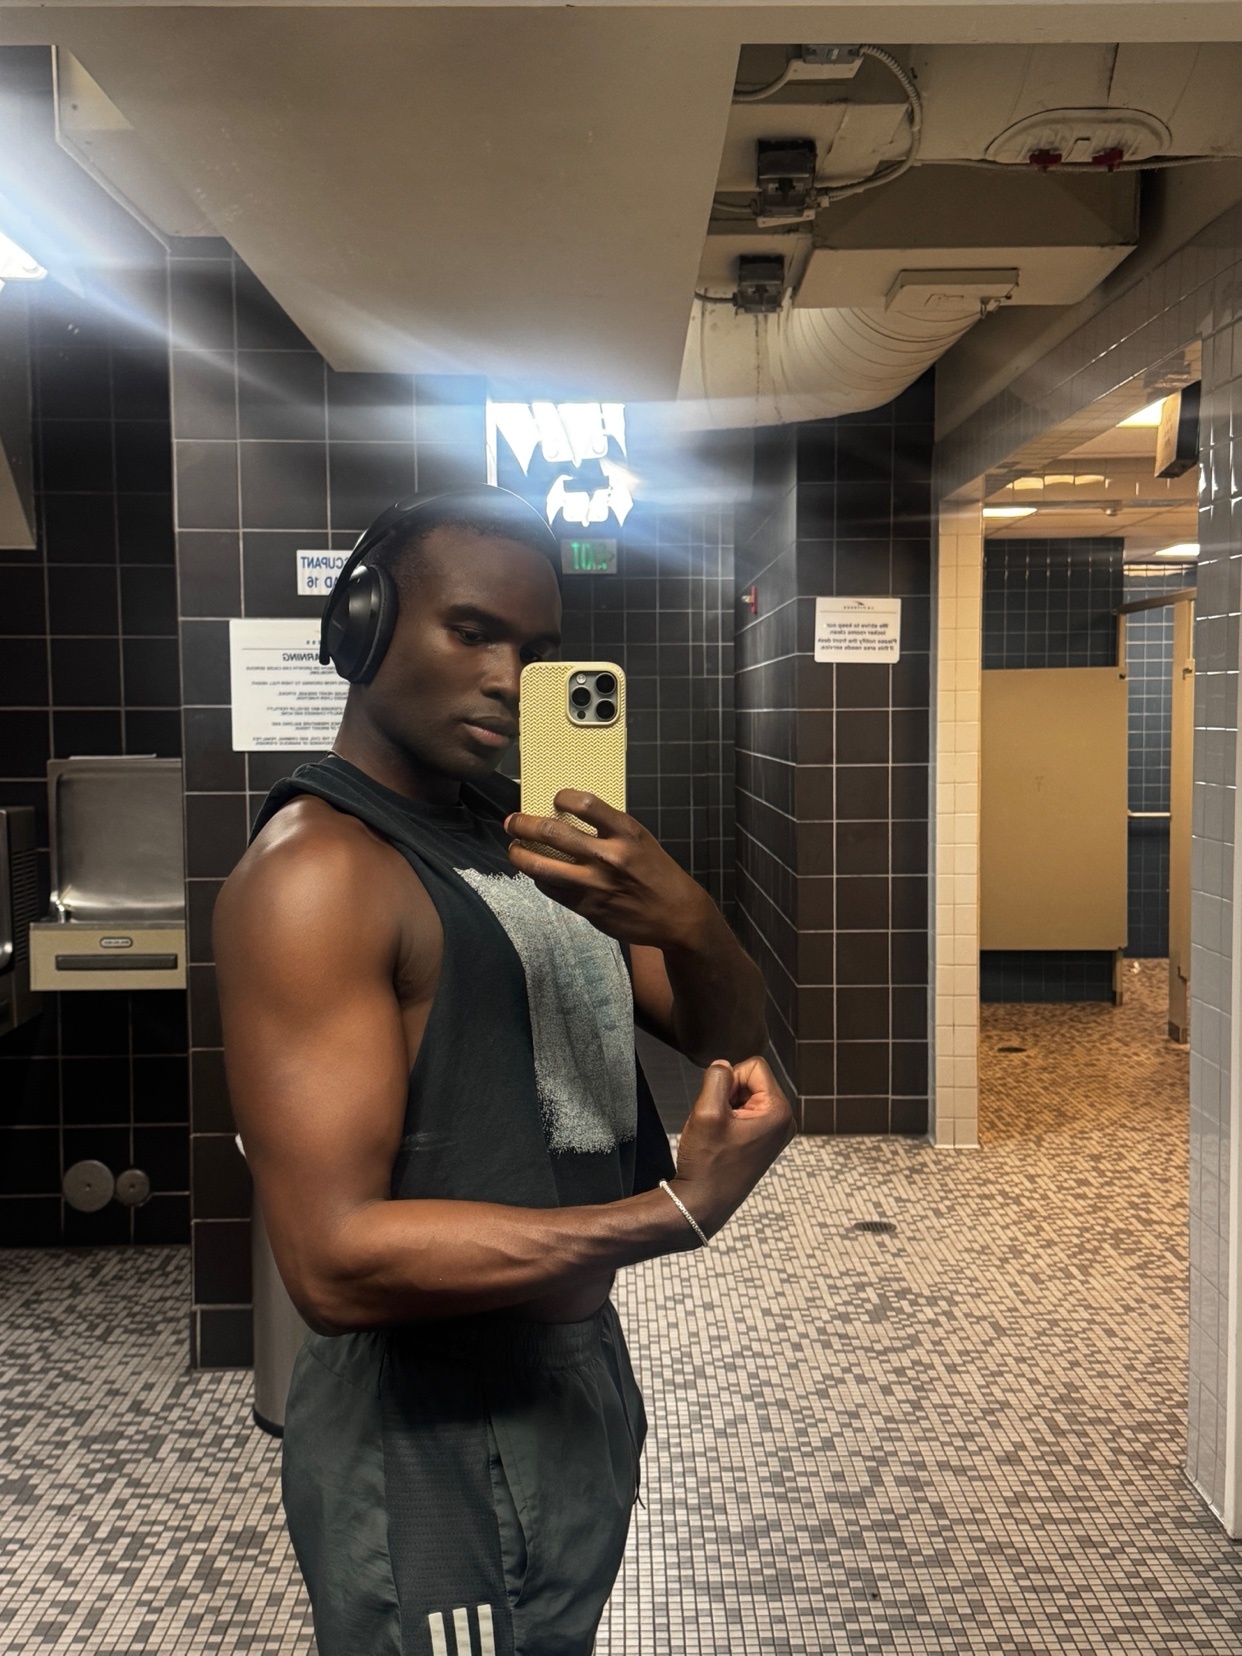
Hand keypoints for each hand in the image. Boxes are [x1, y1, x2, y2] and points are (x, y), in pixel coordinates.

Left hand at [504, 790, 714, 949]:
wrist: (676, 914)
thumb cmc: (657, 872)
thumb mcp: (640, 840)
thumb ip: (608, 829)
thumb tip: (567, 817)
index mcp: (626, 833)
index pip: (584, 804)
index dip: (563, 797)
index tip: (555, 799)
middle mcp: (609, 857)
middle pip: (552, 833)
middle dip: (523, 825)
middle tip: (512, 822)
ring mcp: (596, 885)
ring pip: (542, 866)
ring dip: (519, 855)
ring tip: (513, 849)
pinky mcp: (588, 908)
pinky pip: (551, 889)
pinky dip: (540, 878)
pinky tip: (538, 872)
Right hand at [670, 1056, 795, 1236]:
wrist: (701, 1203)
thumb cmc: (707, 1165)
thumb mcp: (707, 1111)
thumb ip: (717, 1077)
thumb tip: (723, 1065)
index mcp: (779, 1112)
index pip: (754, 1066)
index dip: (729, 1079)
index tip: (720, 1106)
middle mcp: (784, 1121)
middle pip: (752, 1080)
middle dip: (729, 1093)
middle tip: (718, 1122)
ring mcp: (775, 1132)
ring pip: (746, 1095)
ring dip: (726, 1106)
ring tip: (718, 1133)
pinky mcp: (763, 1140)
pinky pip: (745, 1112)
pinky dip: (728, 1119)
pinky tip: (721, 1140)